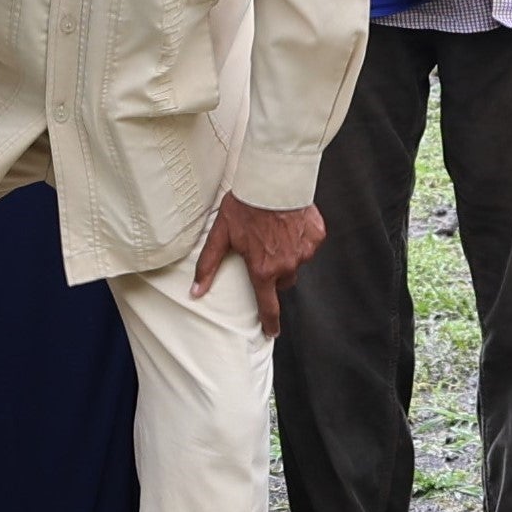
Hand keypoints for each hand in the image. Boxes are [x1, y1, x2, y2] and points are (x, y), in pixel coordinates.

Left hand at [190, 192, 323, 337]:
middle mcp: (287, 265)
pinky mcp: (316, 237)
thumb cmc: (245, 206)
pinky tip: (289, 222)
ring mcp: (304, 252)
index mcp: (263, 269)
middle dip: (275, 272)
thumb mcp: (221, 235)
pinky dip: (300, 238)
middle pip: (283, 281)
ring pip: (296, 262)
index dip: (269, 322)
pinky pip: (308, 245)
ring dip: (288, 254)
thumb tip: (195, 292)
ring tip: (275, 231)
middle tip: (264, 251)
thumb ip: (208, 265)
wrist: (273, 180)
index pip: (268, 305)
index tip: (271, 332)